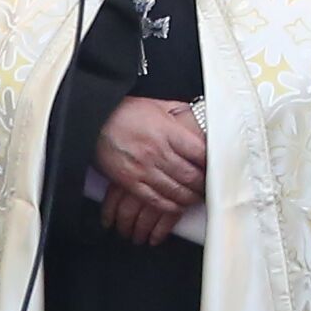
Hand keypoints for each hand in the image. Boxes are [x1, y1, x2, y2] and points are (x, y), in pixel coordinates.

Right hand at [94, 94, 209, 246]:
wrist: (94, 120)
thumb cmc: (125, 111)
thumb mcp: (159, 105)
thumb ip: (181, 114)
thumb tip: (199, 120)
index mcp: (168, 132)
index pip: (200, 152)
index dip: (212, 163)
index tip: (217, 168)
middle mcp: (157, 152)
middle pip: (190, 175)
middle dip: (203, 185)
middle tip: (208, 188)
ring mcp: (143, 168)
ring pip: (175, 191)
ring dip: (189, 198)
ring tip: (195, 198)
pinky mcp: (129, 181)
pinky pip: (154, 199)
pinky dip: (168, 206)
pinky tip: (176, 206)